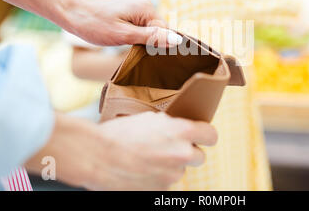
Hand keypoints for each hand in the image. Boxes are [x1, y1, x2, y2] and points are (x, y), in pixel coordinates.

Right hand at [26, 112, 217, 190]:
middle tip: (169, 148)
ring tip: (147, 158)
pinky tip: (142, 169)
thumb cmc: (119, 133)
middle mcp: (182, 154)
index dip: (205, 136)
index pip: (211, 135)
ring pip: (180, 171)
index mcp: (181, 131)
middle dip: (187, 153)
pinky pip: (166, 182)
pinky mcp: (161, 189)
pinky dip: (158, 177)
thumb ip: (170, 125)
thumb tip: (178, 129)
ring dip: (170, 166)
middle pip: (199, 157)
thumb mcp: (149, 119)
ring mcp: (172, 175)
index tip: (201, 137)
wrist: (97, 156)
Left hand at [65, 0, 181, 46]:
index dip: (158, 45)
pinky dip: (135, 32)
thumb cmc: (95, 25)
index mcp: (146, 7)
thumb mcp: (125, 35)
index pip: (164, 31)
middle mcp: (144, 1)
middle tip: (130, 48)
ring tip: (124, 41)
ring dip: (141, 37)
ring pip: (149, 27)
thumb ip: (152, 38)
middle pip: (157, 28)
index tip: (146, 54)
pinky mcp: (129, 6)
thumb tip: (178, 41)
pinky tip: (123, 36)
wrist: (72, 13)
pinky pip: (140, 22)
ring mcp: (136, 2)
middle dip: (148, 41)